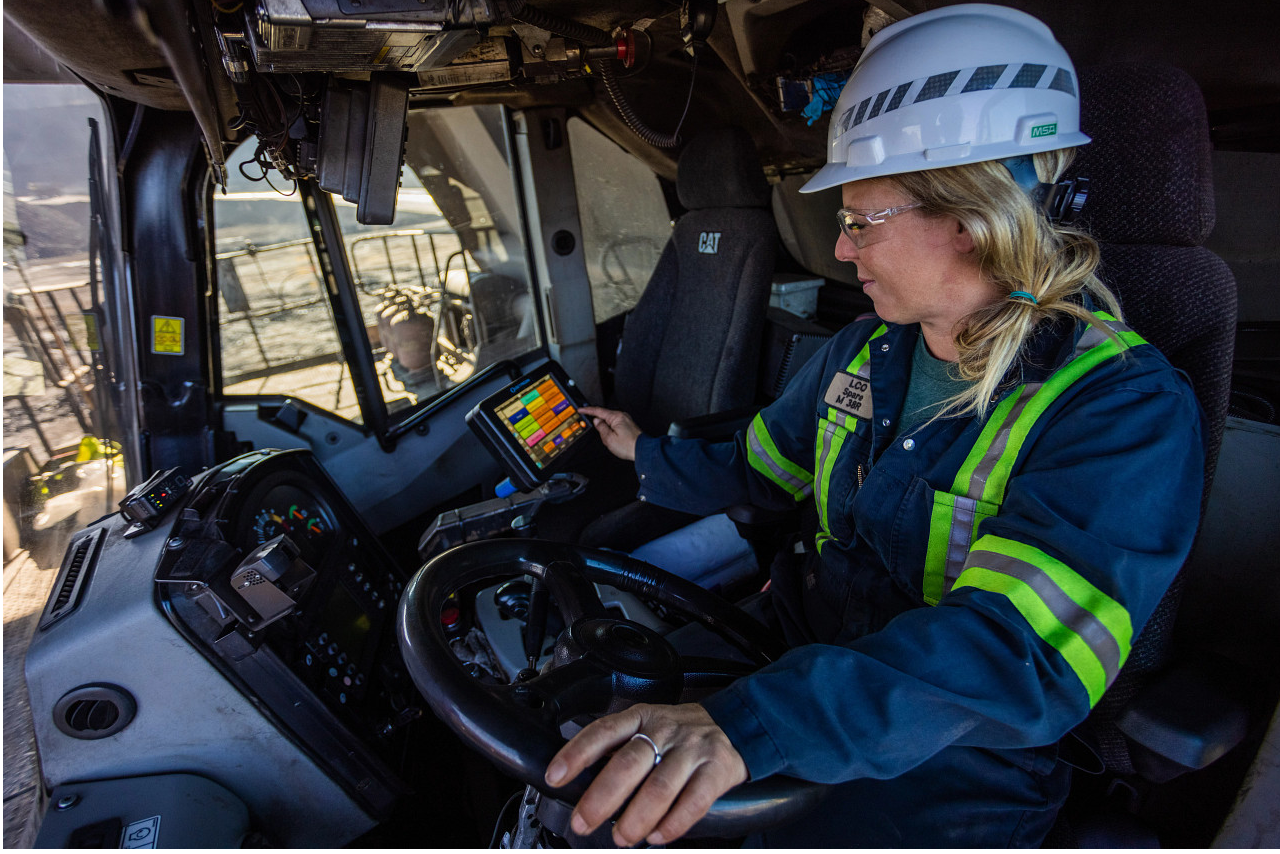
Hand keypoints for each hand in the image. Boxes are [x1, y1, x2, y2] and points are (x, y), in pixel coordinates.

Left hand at [544, 703, 747, 846]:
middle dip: (601, 798)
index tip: (555, 776)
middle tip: (584, 822)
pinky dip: (672, 824)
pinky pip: (693, 802)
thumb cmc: (680, 733)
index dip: (576, 753)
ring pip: (660, 787)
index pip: (603, 731)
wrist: (736, 726)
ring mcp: (692, 749)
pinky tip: (657, 836)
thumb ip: (619, 749)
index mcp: (640, 717)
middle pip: (628, 763)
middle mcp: (665, 730)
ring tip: (621, 838)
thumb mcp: (647, 726)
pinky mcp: (717, 770)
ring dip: (636, 818)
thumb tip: (580, 783)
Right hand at [580, 406, 642, 461]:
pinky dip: (611, 429)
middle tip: (595, 430)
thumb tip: (596, 421)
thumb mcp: (609, 438)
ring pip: (610, 421)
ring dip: (605, 428)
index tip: (581, 409)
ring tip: (608, 439)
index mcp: (616, 417)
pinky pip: (615, 424)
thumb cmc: (628, 446)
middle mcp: (622, 416)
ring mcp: (626, 420)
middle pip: (604, 415)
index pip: (598, 411)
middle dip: (597, 422)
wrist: (642, 451)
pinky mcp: (628, 425)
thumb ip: (601, 428)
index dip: (588, 410)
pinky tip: (613, 437)